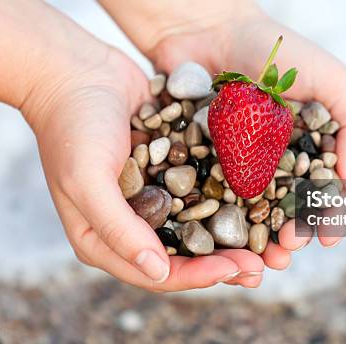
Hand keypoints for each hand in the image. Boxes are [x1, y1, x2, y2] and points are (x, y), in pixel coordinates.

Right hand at [21, 47, 265, 289]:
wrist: (80, 70)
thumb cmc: (73, 128)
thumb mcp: (87, 181)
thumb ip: (119, 229)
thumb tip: (157, 273)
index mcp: (105, 239)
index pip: (159, 273)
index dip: (201, 275)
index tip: (240, 268)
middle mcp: (132, 223)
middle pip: (185, 255)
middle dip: (225, 262)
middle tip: (266, 264)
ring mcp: (154, 194)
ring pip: (200, 225)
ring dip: (233, 236)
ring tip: (271, 242)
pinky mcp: (171, 168)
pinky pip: (203, 188)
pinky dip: (230, 196)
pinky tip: (261, 197)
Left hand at [151, 12, 345, 254]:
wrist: (210, 30)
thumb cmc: (277, 51)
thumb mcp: (332, 77)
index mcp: (309, 147)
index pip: (323, 192)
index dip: (328, 216)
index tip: (327, 237)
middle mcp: (275, 162)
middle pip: (287, 210)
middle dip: (291, 235)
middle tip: (287, 253)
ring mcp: (238, 165)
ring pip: (251, 214)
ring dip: (258, 241)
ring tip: (259, 260)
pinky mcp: (202, 164)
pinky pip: (211, 199)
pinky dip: (217, 222)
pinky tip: (220, 240)